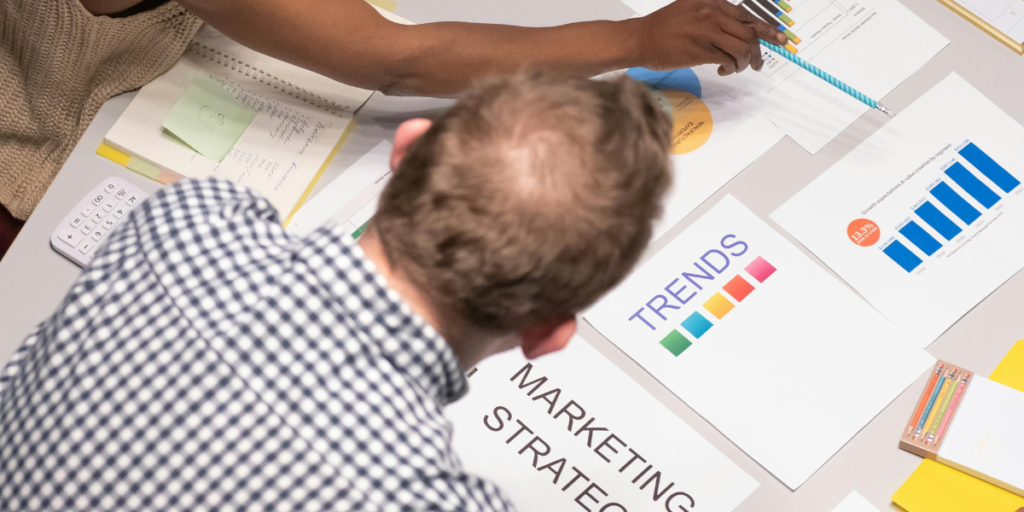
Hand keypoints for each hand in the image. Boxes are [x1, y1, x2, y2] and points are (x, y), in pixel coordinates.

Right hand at [636, 0, 788, 75]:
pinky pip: (728, 59)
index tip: (779, 39)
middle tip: (756, 64)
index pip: (747, 15)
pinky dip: (730, 67)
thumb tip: (736, 31)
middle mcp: (712, 12)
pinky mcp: (702, 49)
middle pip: (749, 32)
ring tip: (734, 68)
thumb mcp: (690, 10)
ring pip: (742, 47)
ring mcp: (708, 30)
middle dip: (757, 51)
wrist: (640, 39)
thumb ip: (713, 16)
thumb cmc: (662, 29)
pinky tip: (723, 70)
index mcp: (712, 1)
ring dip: (743, 62)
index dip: (767, 29)